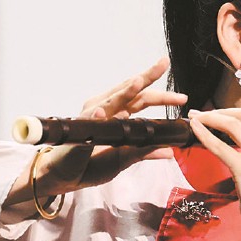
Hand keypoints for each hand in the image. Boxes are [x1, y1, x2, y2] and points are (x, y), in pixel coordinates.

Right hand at [6, 57, 186, 207]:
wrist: (64, 176)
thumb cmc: (91, 164)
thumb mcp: (124, 158)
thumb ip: (145, 152)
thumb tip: (170, 152)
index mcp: (117, 114)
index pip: (141, 97)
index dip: (159, 90)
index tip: (177, 85)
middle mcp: (104, 110)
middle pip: (129, 91)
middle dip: (146, 77)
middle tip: (163, 64)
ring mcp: (90, 118)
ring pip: (109, 101)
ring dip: (123, 92)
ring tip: (137, 82)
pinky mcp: (77, 132)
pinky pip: (87, 123)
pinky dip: (94, 116)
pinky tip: (101, 111)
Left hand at [188, 107, 240, 240]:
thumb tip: (239, 147)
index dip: (237, 113)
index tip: (222, 115)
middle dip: (223, 110)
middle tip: (206, 114)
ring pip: (233, 124)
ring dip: (212, 117)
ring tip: (197, 118)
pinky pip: (220, 146)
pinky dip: (205, 134)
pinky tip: (195, 129)